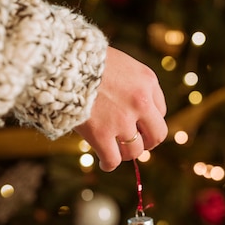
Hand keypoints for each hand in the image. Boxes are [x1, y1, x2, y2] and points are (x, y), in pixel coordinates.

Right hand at [76, 47, 167, 170]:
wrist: (64, 62)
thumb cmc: (86, 60)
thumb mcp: (120, 63)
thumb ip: (132, 83)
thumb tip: (133, 111)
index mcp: (147, 81)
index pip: (160, 111)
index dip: (148, 120)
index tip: (137, 124)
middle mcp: (141, 102)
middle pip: (157, 135)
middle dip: (147, 142)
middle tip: (136, 143)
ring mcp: (122, 120)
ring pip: (135, 151)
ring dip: (126, 153)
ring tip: (115, 150)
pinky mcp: (101, 134)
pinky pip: (112, 159)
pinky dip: (109, 164)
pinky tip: (105, 163)